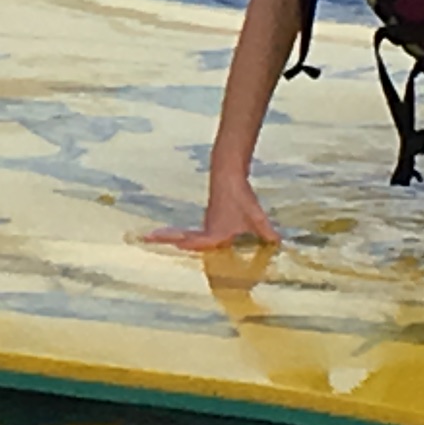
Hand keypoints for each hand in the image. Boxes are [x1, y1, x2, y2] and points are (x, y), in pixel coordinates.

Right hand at [145, 185, 278, 253]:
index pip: (195, 244)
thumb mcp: (256, 218)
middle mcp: (206, 230)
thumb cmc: (240, 198)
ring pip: (189, 236)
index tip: (163, 250)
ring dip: (174, 239)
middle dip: (165, 240)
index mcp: (214, 233)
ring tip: (158, 242)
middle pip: (182, 239)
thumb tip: (277, 245)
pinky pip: (196, 233)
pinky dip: (188, 237)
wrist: (229, 175)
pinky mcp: (211, 219)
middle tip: (146, 239)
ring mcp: (207, 224)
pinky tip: (190, 241)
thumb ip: (267, 233)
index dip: (184, 249)